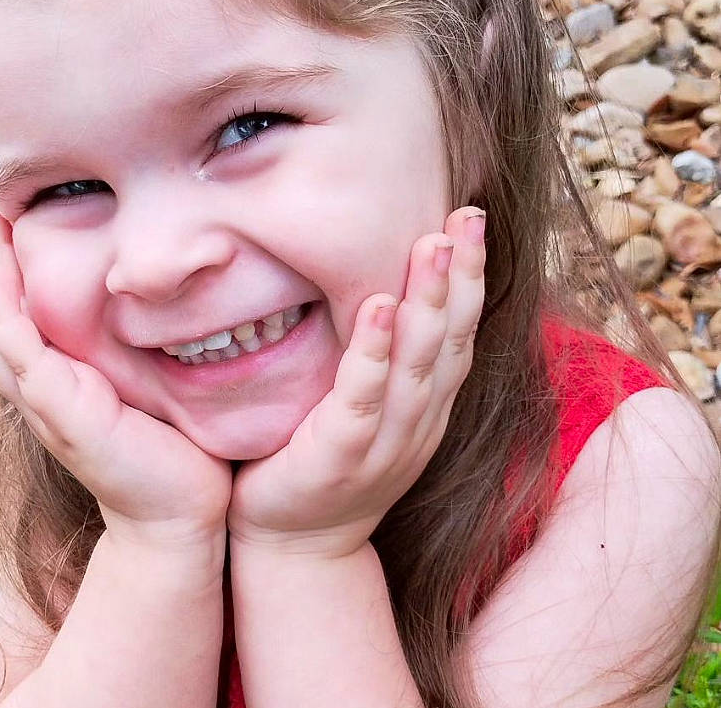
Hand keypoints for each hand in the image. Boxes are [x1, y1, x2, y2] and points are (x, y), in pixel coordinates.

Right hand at [0, 184, 232, 553]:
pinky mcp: (62, 412)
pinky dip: (5, 316)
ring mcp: (42, 399)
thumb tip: (150, 290)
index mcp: (51, 374)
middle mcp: (35, 384)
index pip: (8, 308)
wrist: (177, 512)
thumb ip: (129, 341)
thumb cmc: (167, 443)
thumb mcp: (140, 377)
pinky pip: (22, 355)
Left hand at [225, 206, 485, 558]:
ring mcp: (384, 443)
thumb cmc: (324, 459)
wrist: (294, 549)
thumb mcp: (368, 403)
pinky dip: (372, 352)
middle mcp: (418, 421)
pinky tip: (376, 307)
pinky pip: (361, 399)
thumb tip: (381, 276)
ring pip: (417, 365)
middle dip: (462, 275)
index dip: (471, 276)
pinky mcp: (340, 458)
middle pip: (451, 339)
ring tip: (431, 245)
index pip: (461, 331)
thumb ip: (383, 352)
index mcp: (428, 404)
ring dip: (427, 302)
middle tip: (466, 216)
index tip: (471, 217)